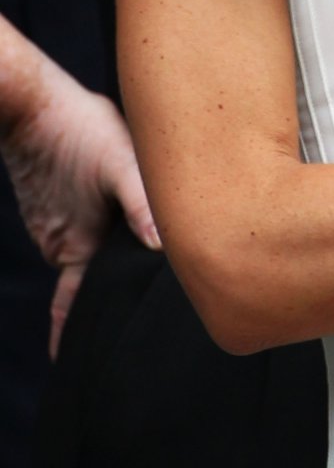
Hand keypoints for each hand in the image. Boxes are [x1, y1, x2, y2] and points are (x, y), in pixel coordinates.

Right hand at [0, 16, 158, 356]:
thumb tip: (168, 249)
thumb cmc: (79, 129)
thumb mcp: (122, 164)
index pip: (78, 307)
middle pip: (92, 279)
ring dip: (111, 254)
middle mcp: (61, 242)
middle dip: (113, 294)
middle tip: (143, 312)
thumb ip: (143, 206)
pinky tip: (120, 215)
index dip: (86, 335)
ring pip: (89, 251)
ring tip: (146, 257)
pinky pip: (81, 227)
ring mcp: (54, 224)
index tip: (91, 366)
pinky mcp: (55, 203)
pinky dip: (99, 229)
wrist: (32, 101)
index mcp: (75, 247)